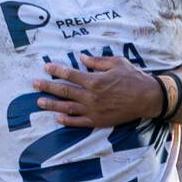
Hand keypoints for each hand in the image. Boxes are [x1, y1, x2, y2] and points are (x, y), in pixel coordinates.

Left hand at [33, 54, 160, 126]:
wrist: (147, 98)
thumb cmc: (133, 77)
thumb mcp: (117, 62)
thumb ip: (97, 61)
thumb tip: (82, 59)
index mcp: (94, 80)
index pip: (70, 74)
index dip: (56, 70)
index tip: (46, 67)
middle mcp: (91, 96)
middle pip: (64, 91)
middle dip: (47, 87)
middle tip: (35, 84)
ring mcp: (94, 110)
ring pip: (67, 108)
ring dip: (52, 105)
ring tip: (40, 102)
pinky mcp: (98, 121)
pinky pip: (79, 122)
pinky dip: (67, 120)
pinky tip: (58, 118)